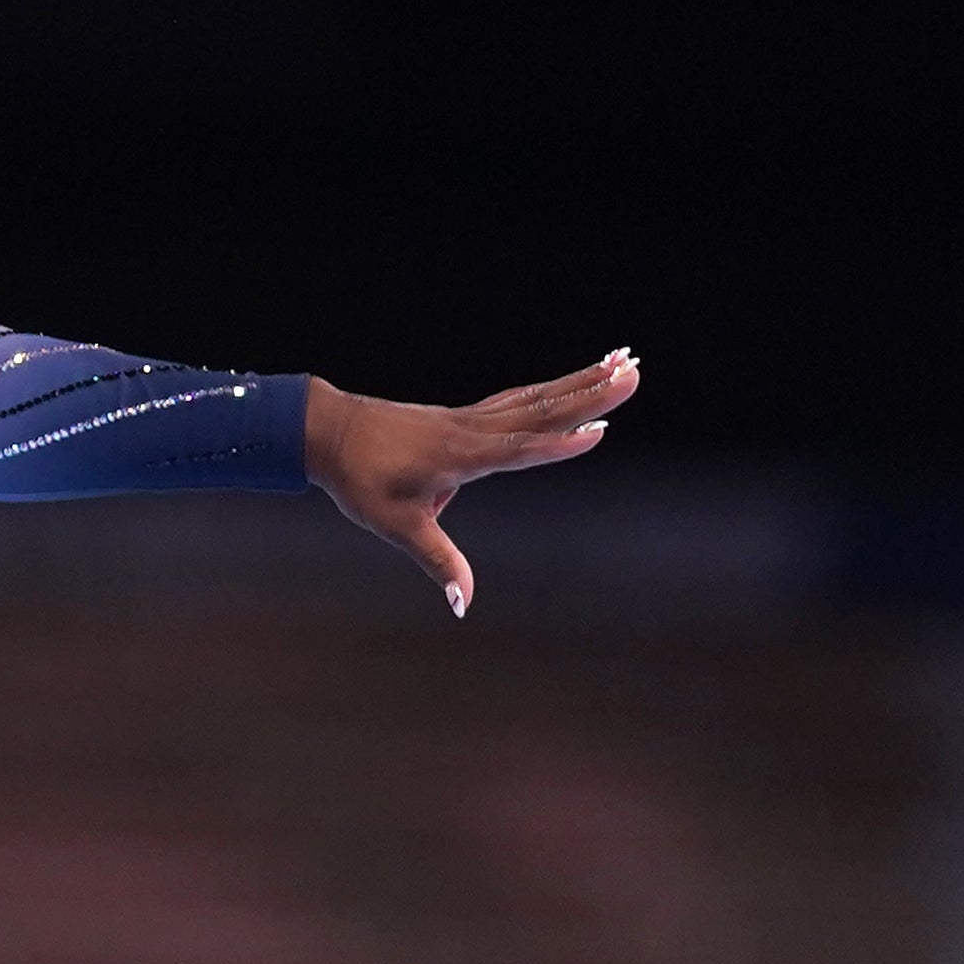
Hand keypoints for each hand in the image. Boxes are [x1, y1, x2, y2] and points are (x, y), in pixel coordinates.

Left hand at [303, 350, 637, 616]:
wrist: (326, 431)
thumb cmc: (359, 480)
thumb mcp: (396, 526)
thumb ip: (438, 561)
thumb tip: (464, 604)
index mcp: (461, 455)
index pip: (519, 449)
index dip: (558, 445)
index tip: (600, 432)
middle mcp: (472, 430)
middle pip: (541, 409)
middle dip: (591, 393)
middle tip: (636, 371)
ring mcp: (470, 418)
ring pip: (535, 397)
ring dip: (581, 380)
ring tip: (623, 359)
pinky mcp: (465, 416)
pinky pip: (519, 398)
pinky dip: (551, 388)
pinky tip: (576, 380)